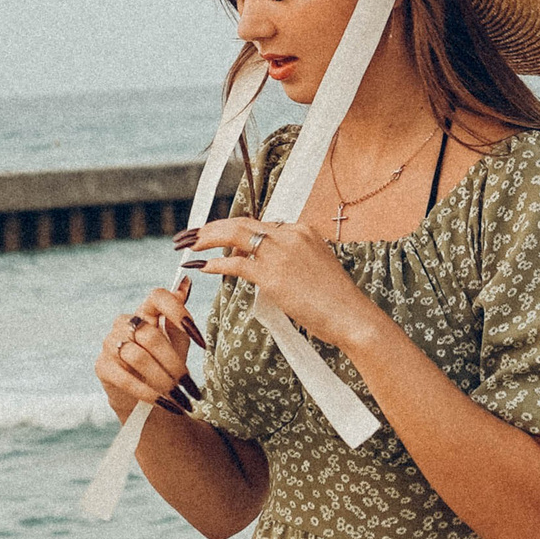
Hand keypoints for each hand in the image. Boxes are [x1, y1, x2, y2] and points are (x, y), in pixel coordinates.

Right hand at [93, 281, 209, 419]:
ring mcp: (110, 342)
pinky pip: (125, 378)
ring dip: (163, 380)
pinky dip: (147, 392)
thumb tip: (186, 282)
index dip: (179, 312)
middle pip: (151, 335)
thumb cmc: (164, 365)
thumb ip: (182, 321)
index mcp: (145, 310)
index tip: (200, 340)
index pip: (158, 296)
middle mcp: (125, 322)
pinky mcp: (102, 366)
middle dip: (174, 364)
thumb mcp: (177, 344)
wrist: (143, 398)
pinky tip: (163, 403)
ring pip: (139, 357)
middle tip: (190, 386)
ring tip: (180, 399)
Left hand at [180, 217, 388, 354]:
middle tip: (191, 234)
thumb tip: (261, 263)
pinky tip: (202, 266)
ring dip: (206, 238)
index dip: (232, 228)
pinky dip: (215, 263)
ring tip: (188, 244)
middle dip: (212, 227)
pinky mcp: (273, 275)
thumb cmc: (336, 299)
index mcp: (302, 229)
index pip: (260, 224)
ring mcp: (281, 253)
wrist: (351, 315)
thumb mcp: (315, 266)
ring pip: (234, 236)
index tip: (215, 234)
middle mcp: (290, 234)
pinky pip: (236, 263)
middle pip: (241, 223)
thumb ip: (290, 258)